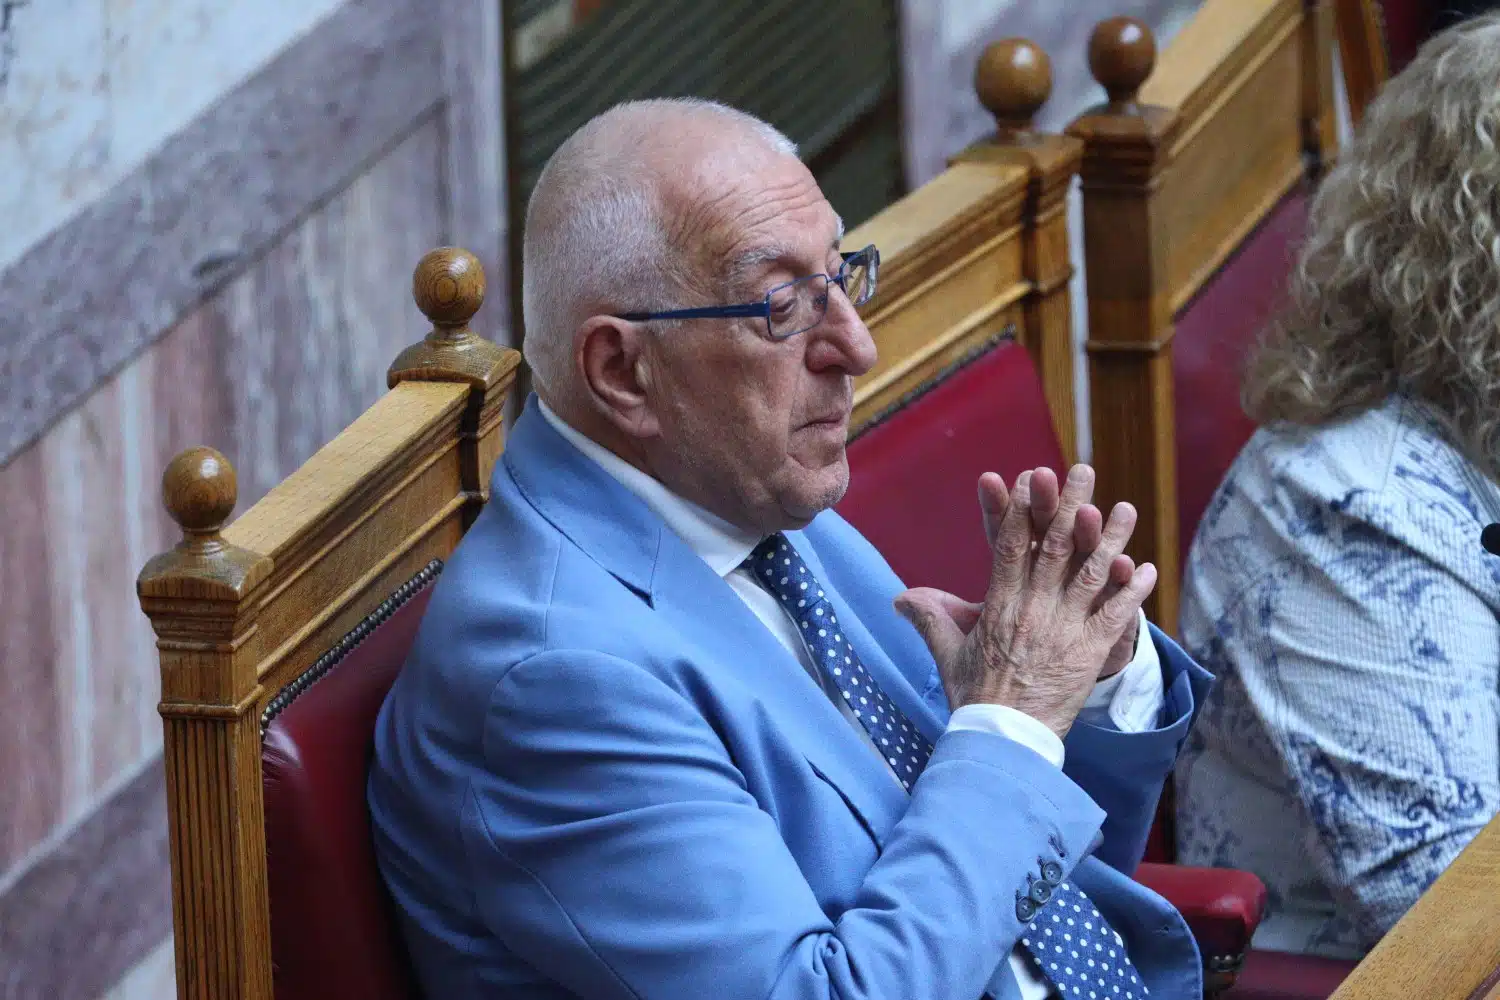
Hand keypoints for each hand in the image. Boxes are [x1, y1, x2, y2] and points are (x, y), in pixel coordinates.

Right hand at [894, 465, 1156, 737]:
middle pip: (1055, 547)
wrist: (1005, 740)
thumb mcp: (948, 655)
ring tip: (1125, 508)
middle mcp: (1034, 610)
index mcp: (999, 605)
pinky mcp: (1090, 653)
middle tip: (1082, 471)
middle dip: (1068, 505)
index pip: (1010, 546)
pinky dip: (1132, 592)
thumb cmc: (974, 698)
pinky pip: (1116, 616)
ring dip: (1110, 538)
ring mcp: (1065, 630)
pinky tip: (1146, 569)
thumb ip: (930, 619)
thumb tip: (902, 597)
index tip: (1028, 479)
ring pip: (1092, 574)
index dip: (1021, 510)